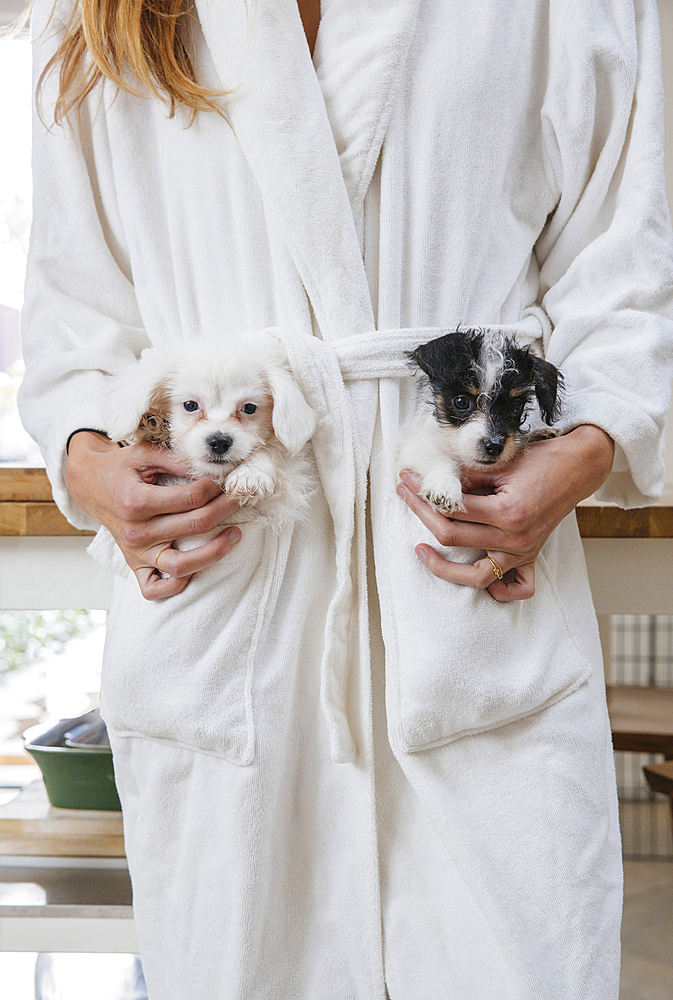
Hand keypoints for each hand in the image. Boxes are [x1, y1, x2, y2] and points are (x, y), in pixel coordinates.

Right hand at [66, 432, 241, 600]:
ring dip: (215, 552)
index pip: (191, 498)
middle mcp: (135, 531)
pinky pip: (155, 589)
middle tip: (241, 498)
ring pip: (182, 565)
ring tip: (236, 535)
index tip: (228, 479)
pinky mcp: (135, 565)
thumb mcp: (145, 454)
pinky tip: (198, 569)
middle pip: (194, 526)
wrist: (89, 486)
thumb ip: (178, 460)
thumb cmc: (120, 468)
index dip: (216, 488)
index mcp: (136, 501)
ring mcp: (136, 552)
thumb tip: (213, 468)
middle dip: (226, 510)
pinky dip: (176, 586)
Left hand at [396, 425, 614, 602]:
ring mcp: (524, 551)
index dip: (423, 494)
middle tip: (406, 496)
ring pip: (476, 576)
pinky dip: (496, 590)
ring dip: (444, 568)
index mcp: (507, 512)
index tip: (407, 480)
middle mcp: (515, 538)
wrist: (578, 466)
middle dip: (422, 515)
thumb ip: (466, 477)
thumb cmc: (541, 460)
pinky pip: (515, 587)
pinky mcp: (530, 555)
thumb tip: (434, 485)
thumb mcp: (500, 463)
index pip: (451, 509)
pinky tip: (473, 571)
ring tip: (421, 551)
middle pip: (453, 538)